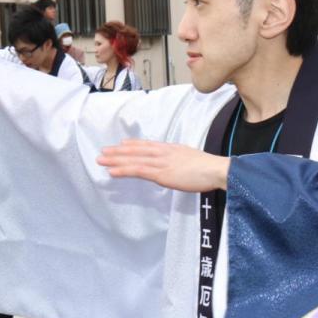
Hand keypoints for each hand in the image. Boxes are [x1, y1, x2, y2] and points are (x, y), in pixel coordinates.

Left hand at [97, 140, 229, 191]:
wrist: (216, 170)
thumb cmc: (209, 168)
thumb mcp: (192, 160)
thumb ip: (181, 162)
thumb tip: (176, 166)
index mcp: (171, 149)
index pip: (147, 145)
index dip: (133, 145)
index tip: (121, 144)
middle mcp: (163, 152)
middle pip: (136, 150)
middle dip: (118, 151)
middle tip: (103, 152)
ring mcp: (161, 162)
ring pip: (133, 159)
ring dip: (115, 160)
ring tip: (101, 160)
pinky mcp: (161, 173)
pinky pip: (138, 171)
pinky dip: (123, 170)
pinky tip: (112, 172)